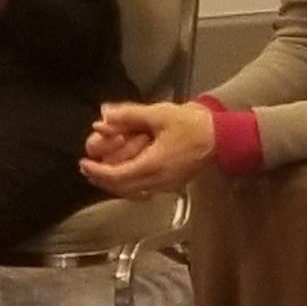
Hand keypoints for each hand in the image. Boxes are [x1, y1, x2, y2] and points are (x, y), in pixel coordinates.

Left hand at [82, 100, 216, 197]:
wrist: (223, 138)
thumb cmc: (193, 125)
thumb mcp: (158, 115)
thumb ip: (129, 116)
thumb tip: (103, 117)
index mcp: (152, 166)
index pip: (116, 176)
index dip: (96, 172)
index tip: (83, 163)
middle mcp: (157, 181)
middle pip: (121, 187)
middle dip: (102, 179)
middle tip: (88, 168)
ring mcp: (165, 185)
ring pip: (132, 190)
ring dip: (115, 181)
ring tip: (103, 170)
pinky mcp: (172, 183)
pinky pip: (144, 188)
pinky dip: (129, 182)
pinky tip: (126, 171)